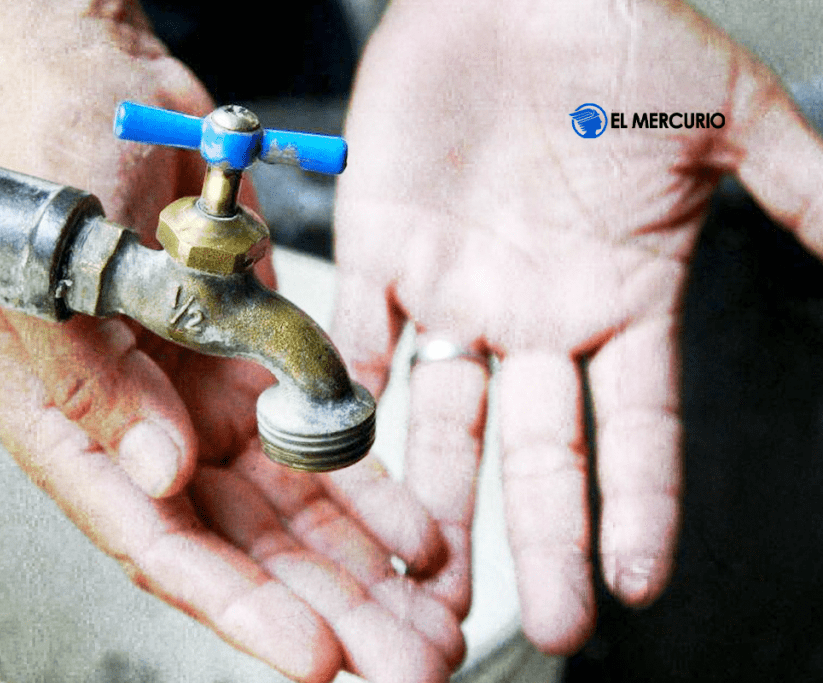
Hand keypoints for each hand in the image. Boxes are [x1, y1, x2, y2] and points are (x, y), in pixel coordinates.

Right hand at [0, 1, 462, 679]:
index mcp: (78, 430)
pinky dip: (372, 491)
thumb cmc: (49, 171)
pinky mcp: (254, 371)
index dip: (241, 608)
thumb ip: (99, 382)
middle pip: (245, 550)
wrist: (99, 89)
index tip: (315, 657)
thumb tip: (164, 476)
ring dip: (365, 570)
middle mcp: (145, 435)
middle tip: (407, 664)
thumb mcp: (55, 272)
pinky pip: (319, 445)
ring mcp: (205, 407)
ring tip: (433, 622)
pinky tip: (424, 535)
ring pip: (293, 514)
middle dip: (329, 612)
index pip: (160, 545)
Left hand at [333, 0, 822, 653]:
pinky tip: (351, 462)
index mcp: (620, 296)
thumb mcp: (724, 116)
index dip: (640, 505)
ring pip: (446, 417)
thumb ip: (802, 190)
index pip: (638, 427)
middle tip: (543, 624)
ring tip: (430, 576)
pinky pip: (363, 339)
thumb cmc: (616, 35)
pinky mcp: (382, 252)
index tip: (636, 582)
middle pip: (541, 449)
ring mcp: (456, 290)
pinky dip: (354, 397)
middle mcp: (536, 313)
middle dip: (539, 537)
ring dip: (438, 496)